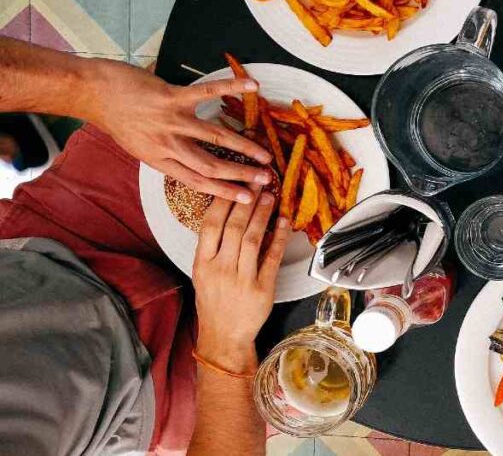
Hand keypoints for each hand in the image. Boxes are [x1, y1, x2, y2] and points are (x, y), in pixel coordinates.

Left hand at [81, 59, 272, 202]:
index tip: (247, 199)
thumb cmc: (116, 118)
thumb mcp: (138, 146)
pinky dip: (231, 88)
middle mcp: (168, 145)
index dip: (225, 192)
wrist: (92, 93)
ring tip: (265, 154)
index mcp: (159, 160)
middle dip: (241, 175)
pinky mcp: (172, 97)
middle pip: (211, 166)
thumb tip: (190, 159)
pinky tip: (252, 87)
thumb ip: (165, 153)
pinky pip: (207, 93)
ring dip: (244, 146)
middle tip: (266, 180)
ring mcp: (171, 121)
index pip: (197, 181)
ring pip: (215, 137)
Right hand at [193, 189, 289, 370]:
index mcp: (202, 263)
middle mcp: (220, 269)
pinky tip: (284, 223)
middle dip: (247, 201)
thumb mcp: (203, 273)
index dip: (224, 201)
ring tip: (270, 196)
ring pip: (253, 239)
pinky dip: (279, 238)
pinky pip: (272, 258)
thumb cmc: (214, 302)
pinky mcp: (262, 289)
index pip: (211, 224)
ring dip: (263, 214)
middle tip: (257, 181)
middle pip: (234, 227)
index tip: (234, 183)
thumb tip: (229, 214)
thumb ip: (213, 247)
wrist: (223, 336)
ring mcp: (242, 279)